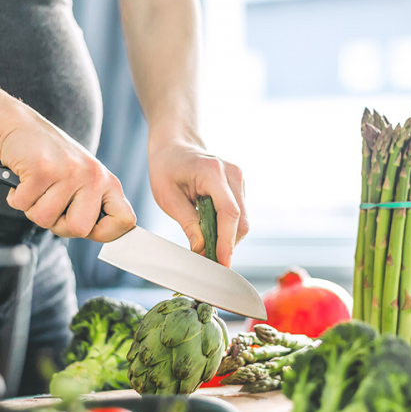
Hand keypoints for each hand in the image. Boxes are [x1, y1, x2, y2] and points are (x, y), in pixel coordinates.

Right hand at [0, 115, 135, 240]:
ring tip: (35, 187)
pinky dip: (16, 198)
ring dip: (33, 209)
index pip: (125, 220)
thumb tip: (98, 236)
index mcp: (107, 182)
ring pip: (46, 220)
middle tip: (50, 206)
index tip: (87, 228)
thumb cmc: (51, 160)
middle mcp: (93, 176)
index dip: (106, 234)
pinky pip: (24, 205)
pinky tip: (22, 180)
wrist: (21, 125)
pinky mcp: (41, 169)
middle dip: (58, 225)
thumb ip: (91, 205)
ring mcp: (69, 172)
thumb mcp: (82, 179)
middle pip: (80, 229)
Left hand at [148, 135, 248, 266]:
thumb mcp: (168, 198)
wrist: (175, 147)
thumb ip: (188, 223)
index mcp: (213, 172)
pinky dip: (228, 231)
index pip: (229, 213)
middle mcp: (233, 174)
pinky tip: (213, 237)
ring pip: (243, 221)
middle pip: (241, 221)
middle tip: (210, 264)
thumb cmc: (167, 168)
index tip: (222, 263)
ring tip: (208, 252)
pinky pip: (239, 216)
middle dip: (228, 246)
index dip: (227, 242)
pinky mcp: (239, 188)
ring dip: (228, 240)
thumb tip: (201, 249)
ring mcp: (239, 179)